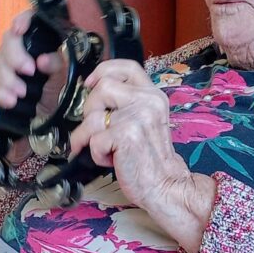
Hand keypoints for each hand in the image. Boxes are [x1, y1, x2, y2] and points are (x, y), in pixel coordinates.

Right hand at [0, 10, 63, 107]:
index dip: (22, 19)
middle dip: (15, 56)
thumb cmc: (58, 85)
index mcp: (39, 38)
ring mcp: (6, 60)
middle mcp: (19, 45)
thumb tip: (42, 61)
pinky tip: (10, 101)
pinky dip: (0, 91)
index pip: (29, 18)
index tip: (19, 29)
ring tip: (21, 93)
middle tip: (29, 71)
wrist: (50, 109)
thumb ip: (56, 64)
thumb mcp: (63, 74)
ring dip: (7, 78)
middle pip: (8, 39)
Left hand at [69, 59, 214, 252]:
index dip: (104, 71)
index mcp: (153, 95)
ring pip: (92, 117)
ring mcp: (138, 117)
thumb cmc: (147, 157)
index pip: (127, 67)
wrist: (166, 185)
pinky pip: (93, 140)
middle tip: (97, 129)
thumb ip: (127, 104)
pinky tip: (111, 160)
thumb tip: (93, 92)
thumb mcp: (143, 121)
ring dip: (88, 137)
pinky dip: (96, 154)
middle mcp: (148, 102)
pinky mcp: (127, 136)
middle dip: (90, 110)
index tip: (90, 83)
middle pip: (101, 88)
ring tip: (103, 149)